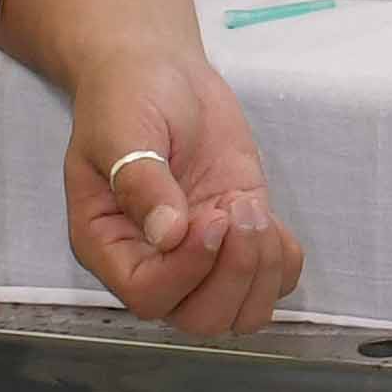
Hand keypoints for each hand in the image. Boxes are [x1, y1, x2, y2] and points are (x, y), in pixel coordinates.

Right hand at [61, 46, 302, 335]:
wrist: (159, 73)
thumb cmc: (127, 96)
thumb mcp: (122, 129)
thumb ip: (141, 182)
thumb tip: (169, 235)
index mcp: (108, 246)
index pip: (148, 296)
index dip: (188, 271)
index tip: (212, 217)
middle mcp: (152, 264)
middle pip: (200, 318)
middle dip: (233, 274)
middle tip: (238, 208)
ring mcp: (200, 257)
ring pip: (240, 313)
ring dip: (261, 271)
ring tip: (251, 207)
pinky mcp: (237, 240)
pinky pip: (273, 284)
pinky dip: (283, 261)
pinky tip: (268, 217)